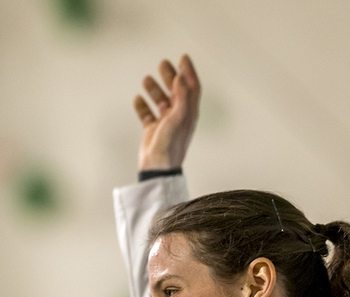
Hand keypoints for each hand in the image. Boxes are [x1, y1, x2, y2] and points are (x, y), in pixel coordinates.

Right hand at [134, 54, 200, 170]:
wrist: (158, 167)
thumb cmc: (171, 144)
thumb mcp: (179, 118)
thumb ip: (181, 97)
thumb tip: (180, 77)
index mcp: (189, 113)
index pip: (191, 88)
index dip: (189, 72)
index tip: (183, 57)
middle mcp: (178, 117)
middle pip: (176, 91)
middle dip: (170, 76)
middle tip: (162, 63)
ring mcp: (165, 123)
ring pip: (160, 101)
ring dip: (154, 89)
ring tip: (146, 79)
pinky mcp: (152, 131)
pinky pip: (147, 114)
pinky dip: (142, 106)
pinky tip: (137, 99)